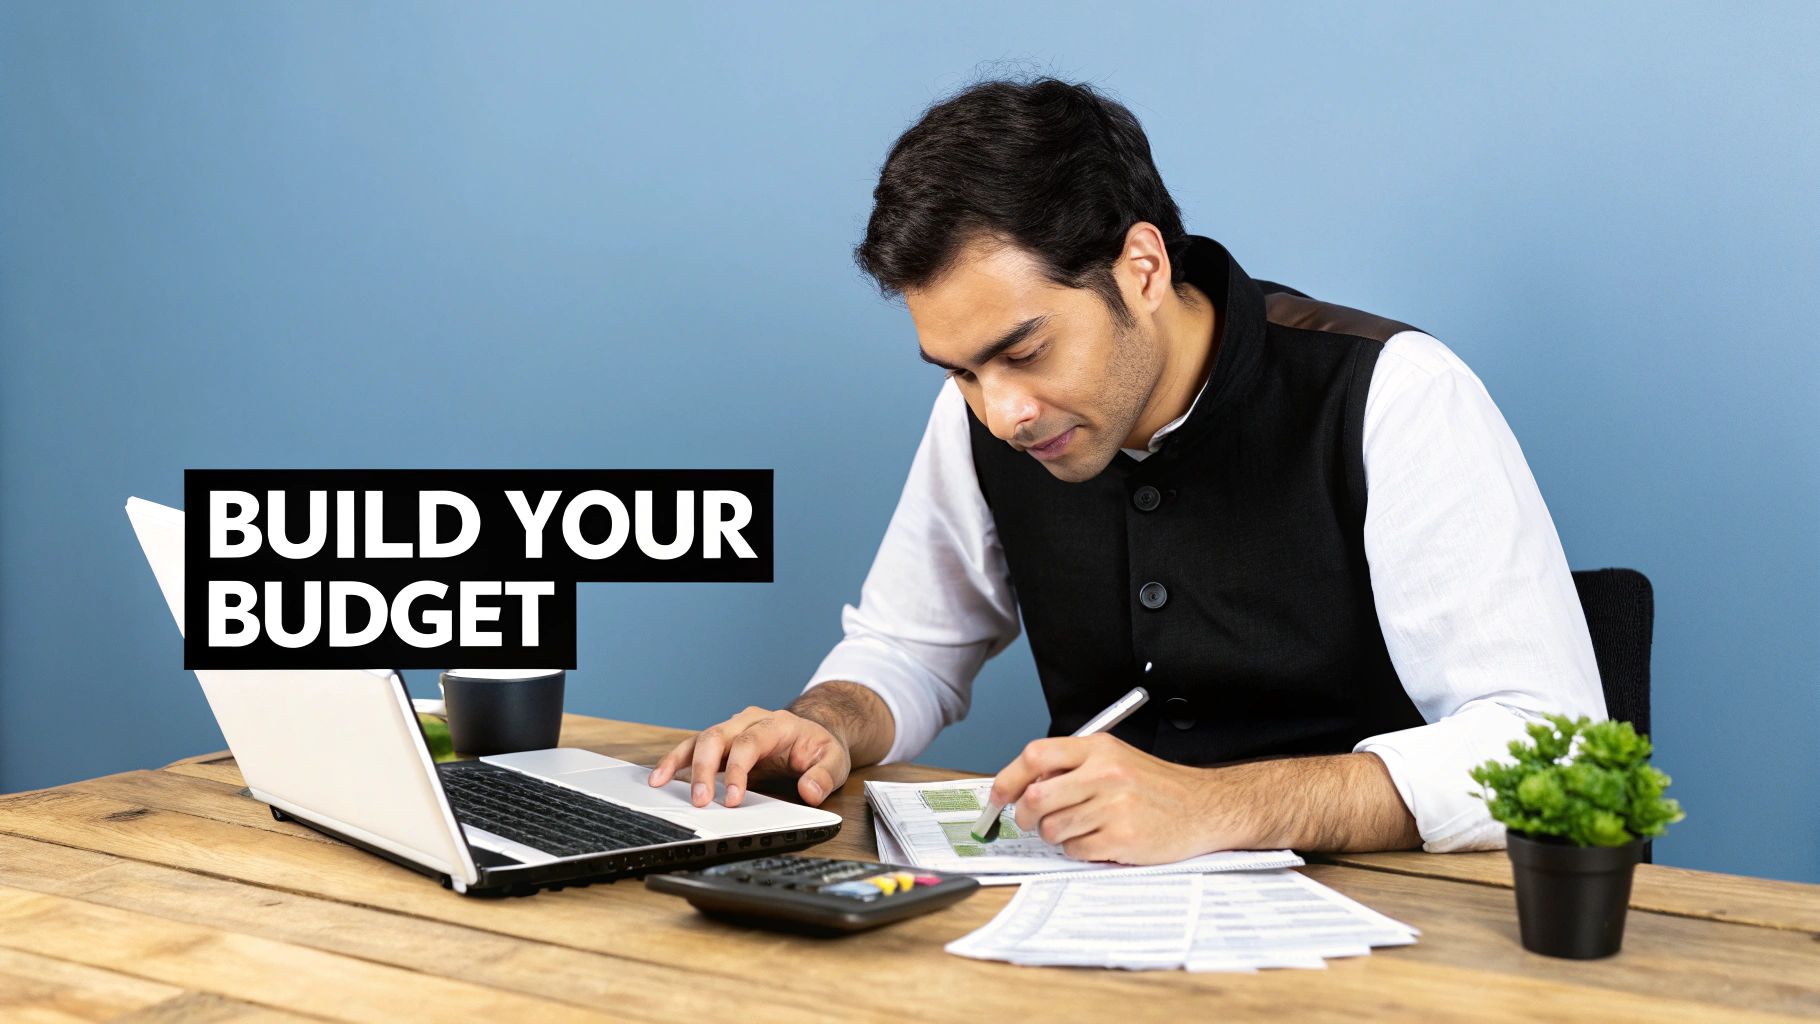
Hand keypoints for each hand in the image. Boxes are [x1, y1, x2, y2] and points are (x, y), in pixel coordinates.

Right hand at [647, 706, 851, 808]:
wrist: (812, 732)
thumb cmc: (819, 747)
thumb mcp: (834, 761)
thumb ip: (824, 776)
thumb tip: (809, 791)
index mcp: (775, 724)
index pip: (750, 742)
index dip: (738, 770)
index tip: (733, 799)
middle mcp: (748, 722)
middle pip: (718, 737)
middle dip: (705, 769)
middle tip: (700, 800)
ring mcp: (732, 730)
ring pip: (700, 739)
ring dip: (680, 762)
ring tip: (660, 782)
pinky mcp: (722, 743)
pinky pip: (694, 749)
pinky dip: (677, 762)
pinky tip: (661, 777)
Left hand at [991, 733, 1228, 864]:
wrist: (1203, 808)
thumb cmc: (1155, 786)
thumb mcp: (1115, 759)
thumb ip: (1072, 766)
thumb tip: (1023, 786)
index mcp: (1098, 748)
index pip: (1035, 755)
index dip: (1008, 778)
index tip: (998, 796)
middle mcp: (1104, 773)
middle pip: (1035, 797)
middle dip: (1025, 815)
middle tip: (1032, 820)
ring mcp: (1113, 807)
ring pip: (1052, 829)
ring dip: (1055, 835)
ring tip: (1078, 828)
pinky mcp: (1122, 838)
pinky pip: (1075, 850)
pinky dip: (1078, 851)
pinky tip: (1098, 840)